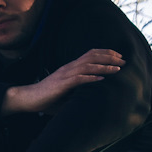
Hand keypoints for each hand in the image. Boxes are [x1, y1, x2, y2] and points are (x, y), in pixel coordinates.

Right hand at [2, 48, 123, 113]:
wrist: (28, 98)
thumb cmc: (47, 97)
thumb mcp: (66, 91)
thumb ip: (78, 89)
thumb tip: (93, 93)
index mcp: (70, 67)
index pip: (90, 54)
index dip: (105, 53)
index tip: (119, 57)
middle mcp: (69, 68)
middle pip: (92, 56)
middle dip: (109, 57)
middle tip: (123, 61)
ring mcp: (65, 75)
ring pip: (88, 66)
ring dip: (104, 67)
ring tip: (117, 69)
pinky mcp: (61, 85)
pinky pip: (78, 79)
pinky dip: (91, 78)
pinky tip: (101, 80)